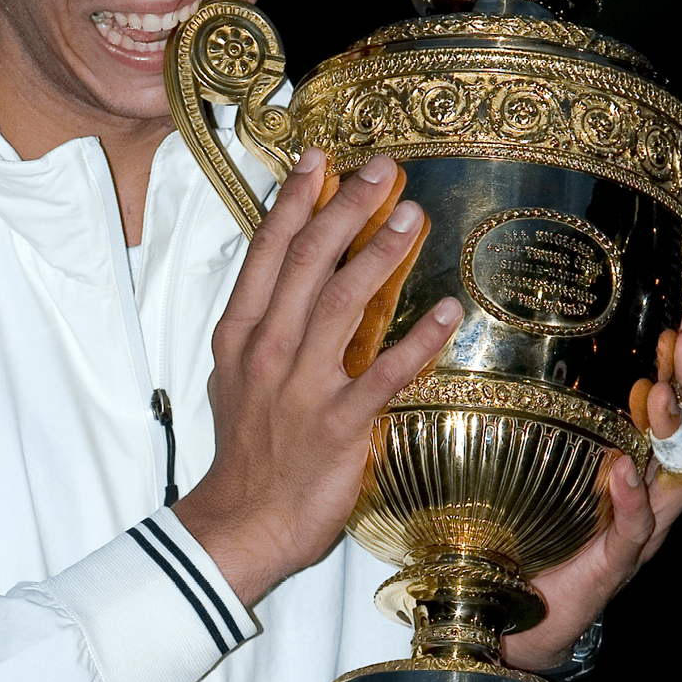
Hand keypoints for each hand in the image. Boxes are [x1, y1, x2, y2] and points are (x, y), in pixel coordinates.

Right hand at [174, 149, 460, 607]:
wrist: (242, 522)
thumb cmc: (247, 449)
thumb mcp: (236, 376)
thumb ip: (265, 325)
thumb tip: (297, 278)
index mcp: (240, 333)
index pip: (267, 253)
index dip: (294, 201)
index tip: (320, 159)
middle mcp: (268, 350)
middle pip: (306, 263)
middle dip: (344, 209)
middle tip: (382, 169)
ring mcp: (301, 386)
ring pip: (341, 304)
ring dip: (379, 255)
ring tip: (413, 216)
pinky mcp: (337, 424)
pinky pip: (382, 374)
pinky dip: (415, 341)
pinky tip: (445, 312)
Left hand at [501, 314, 681, 670]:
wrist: (513, 613)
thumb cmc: (530, 528)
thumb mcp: (545, 460)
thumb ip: (550, 415)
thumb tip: (524, 342)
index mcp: (645, 462)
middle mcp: (655, 493)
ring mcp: (641, 530)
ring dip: (676, 430)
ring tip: (662, 390)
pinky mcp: (612, 565)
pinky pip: (634, 531)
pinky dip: (634, 500)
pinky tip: (626, 469)